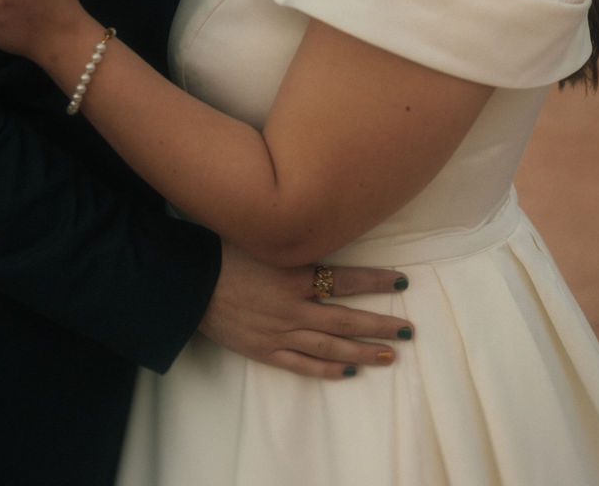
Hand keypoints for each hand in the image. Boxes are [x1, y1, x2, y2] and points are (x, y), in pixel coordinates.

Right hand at [200, 242, 412, 379]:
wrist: (190, 285)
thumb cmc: (225, 253)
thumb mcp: (264, 240)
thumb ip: (294, 241)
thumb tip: (323, 227)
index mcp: (294, 274)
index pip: (346, 279)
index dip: (376, 280)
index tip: (402, 281)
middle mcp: (293, 306)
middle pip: (347, 319)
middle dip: (380, 324)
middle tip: (409, 330)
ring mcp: (280, 332)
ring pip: (331, 347)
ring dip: (363, 351)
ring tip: (390, 355)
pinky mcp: (266, 350)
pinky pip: (303, 365)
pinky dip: (328, 370)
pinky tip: (350, 371)